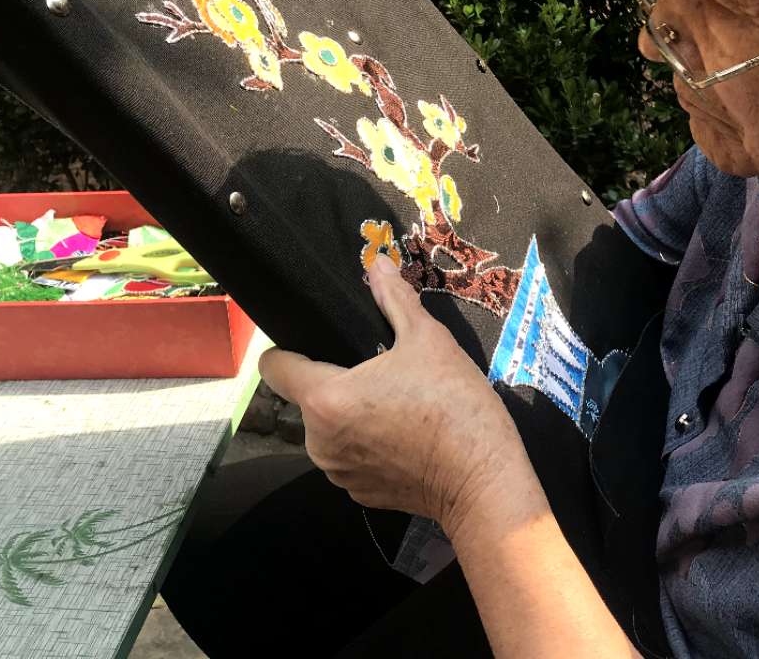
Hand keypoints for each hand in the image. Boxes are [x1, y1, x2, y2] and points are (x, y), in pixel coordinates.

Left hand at [259, 257, 528, 533]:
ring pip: (330, 431)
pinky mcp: (360, 495)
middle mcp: (319, 442)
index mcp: (325, 398)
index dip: (288, 350)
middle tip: (381, 371)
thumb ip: (394, 299)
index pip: (275, 369)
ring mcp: (339, 473)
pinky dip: (370, 446)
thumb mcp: (428, 339)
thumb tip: (378, 264)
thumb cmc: (452, 404)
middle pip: (309, 399)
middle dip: (336, 383)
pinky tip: (406, 435)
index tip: (314, 344)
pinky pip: (352, 459)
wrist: (483, 478)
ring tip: (397, 403)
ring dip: (352, 416)